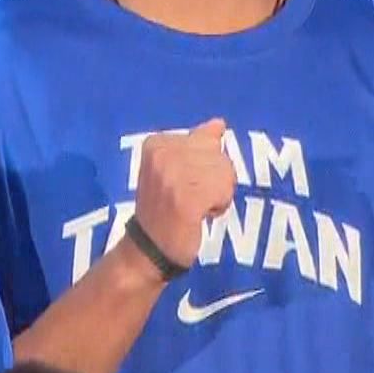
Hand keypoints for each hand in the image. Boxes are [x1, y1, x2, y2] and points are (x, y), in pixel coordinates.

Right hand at [129, 118, 235, 283]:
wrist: (148, 249)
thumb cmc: (165, 208)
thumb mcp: (177, 168)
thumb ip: (198, 143)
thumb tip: (218, 123)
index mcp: (157, 142)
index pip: (209, 140)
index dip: (206, 165)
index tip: (183, 183)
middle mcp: (162, 153)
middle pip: (219, 155)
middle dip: (215, 179)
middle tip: (190, 198)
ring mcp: (173, 174)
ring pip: (225, 173)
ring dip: (218, 194)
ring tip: (194, 207)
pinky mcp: (186, 197)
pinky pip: (224, 191)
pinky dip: (219, 205)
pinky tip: (200, 215)